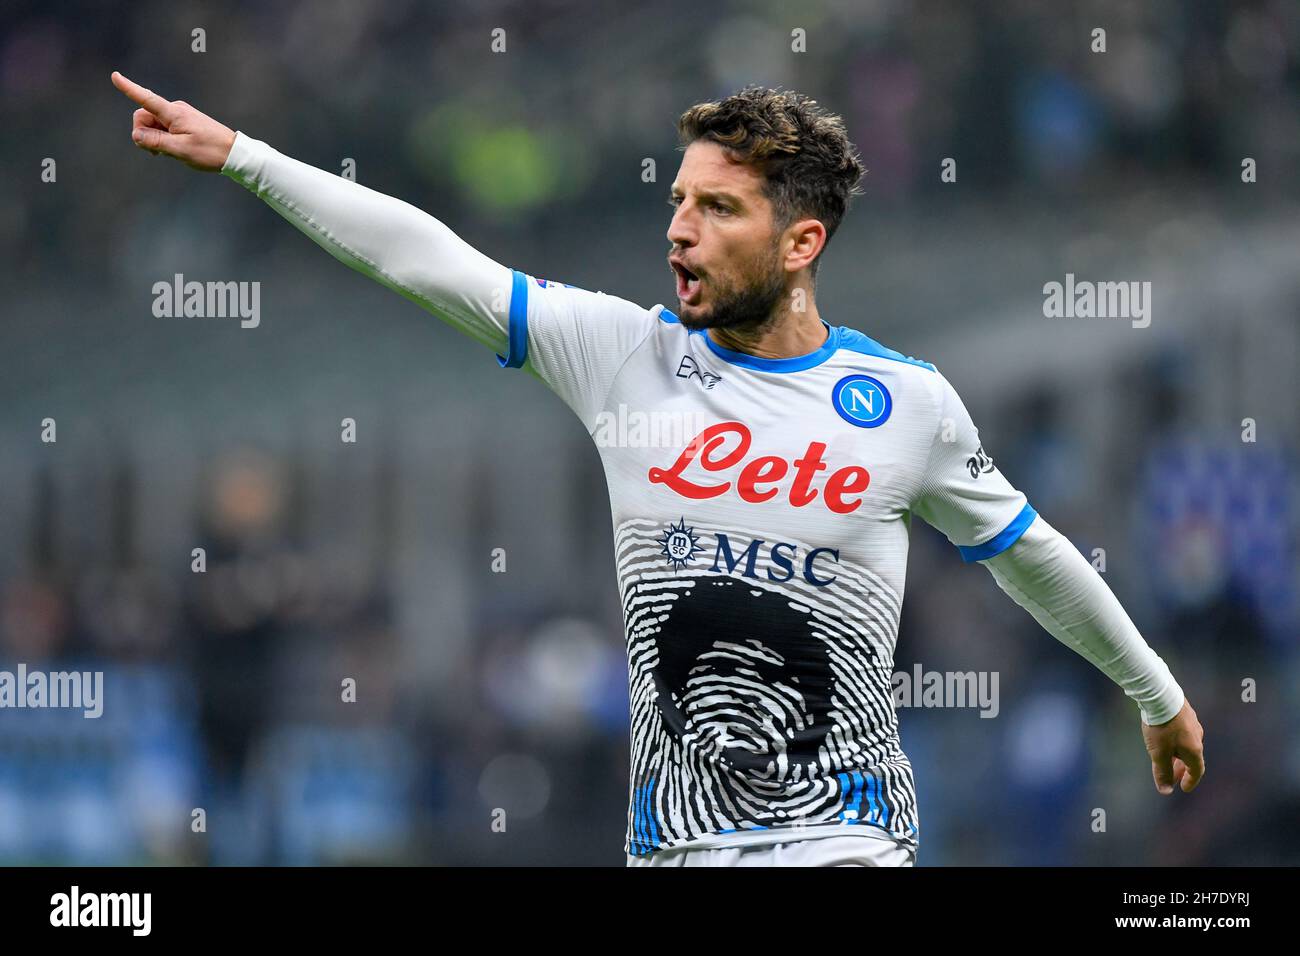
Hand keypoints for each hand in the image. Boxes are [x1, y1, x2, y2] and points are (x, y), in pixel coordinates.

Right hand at [110, 71, 236, 171]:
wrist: (234, 153)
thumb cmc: (210, 151)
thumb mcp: (180, 150)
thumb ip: (155, 142)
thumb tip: (136, 135)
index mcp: (174, 113)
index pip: (146, 99)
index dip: (129, 88)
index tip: (115, 76)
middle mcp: (175, 110)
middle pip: (145, 116)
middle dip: (143, 133)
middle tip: (157, 152)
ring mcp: (180, 116)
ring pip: (153, 124)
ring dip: (153, 138)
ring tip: (169, 152)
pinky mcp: (184, 123)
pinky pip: (164, 127)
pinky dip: (162, 138)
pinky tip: (172, 149)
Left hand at [1141, 698, 1204, 794]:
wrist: (1161, 695)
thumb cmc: (1161, 727)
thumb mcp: (1158, 753)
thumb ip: (1162, 772)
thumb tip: (1166, 791)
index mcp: (1194, 750)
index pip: (1196, 771)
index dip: (1190, 781)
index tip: (1183, 788)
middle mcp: (1198, 737)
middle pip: (1191, 758)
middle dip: (1180, 770)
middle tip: (1170, 777)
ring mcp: (1193, 724)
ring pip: (1187, 745)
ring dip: (1178, 756)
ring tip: (1166, 760)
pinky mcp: (1185, 713)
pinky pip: (1183, 733)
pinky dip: (1176, 743)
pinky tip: (1166, 740)